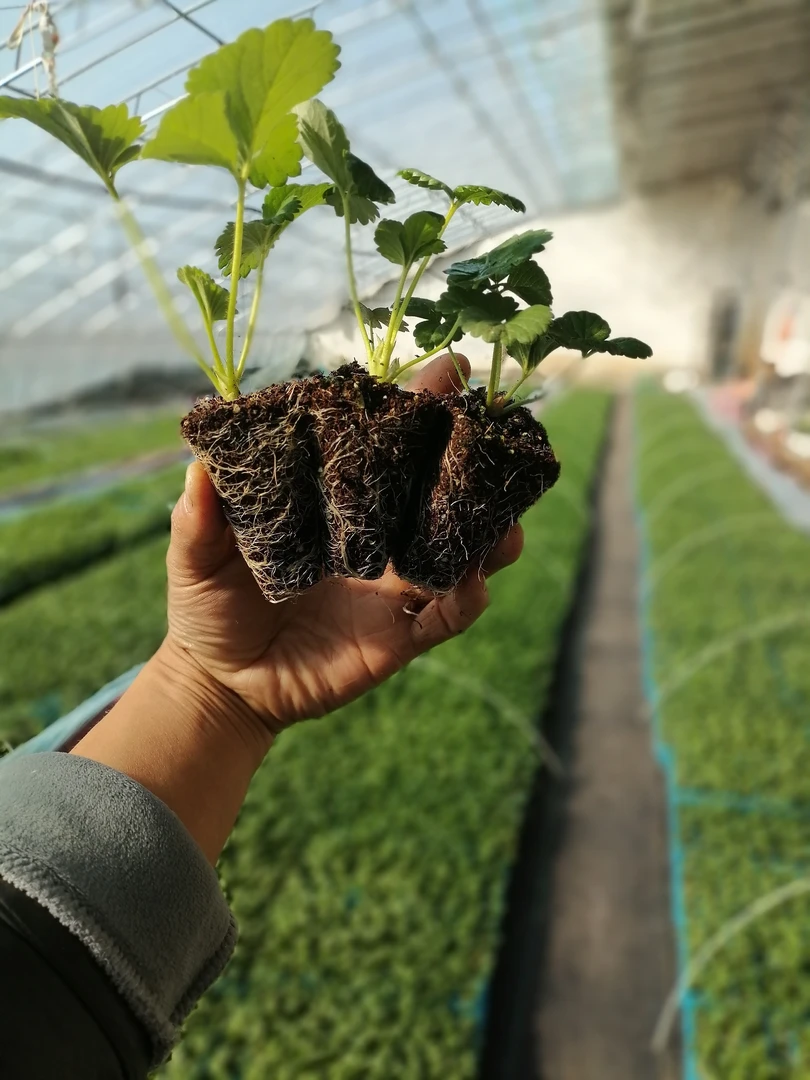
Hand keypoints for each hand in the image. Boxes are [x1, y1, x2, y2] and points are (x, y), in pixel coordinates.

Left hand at [164, 354, 523, 737]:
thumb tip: (198, 467)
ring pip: (461, 552)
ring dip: (492, 534)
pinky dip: (467, 599)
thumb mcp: (195, 558)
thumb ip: (200, 518)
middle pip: (440, 491)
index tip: (448, 371)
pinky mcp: (399, 636)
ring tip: (504, 522)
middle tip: (496, 431)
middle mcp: (378, 538)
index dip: (420, 408)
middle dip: (476, 460)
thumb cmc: (209, 607)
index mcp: (338, 504)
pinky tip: (474, 580)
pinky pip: (447, 617)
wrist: (222, 683)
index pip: (388, 448)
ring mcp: (394, 587)